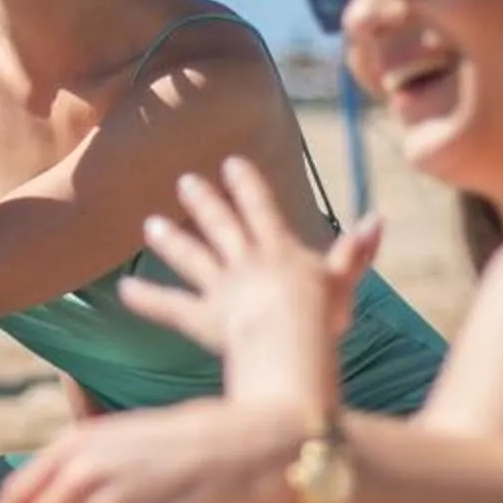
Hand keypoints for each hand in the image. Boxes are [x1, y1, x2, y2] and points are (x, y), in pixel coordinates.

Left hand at [118, 156, 379, 416]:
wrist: (288, 340)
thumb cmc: (321, 315)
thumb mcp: (344, 280)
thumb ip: (357, 251)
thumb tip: (378, 218)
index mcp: (279, 250)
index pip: (262, 209)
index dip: (247, 185)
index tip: (231, 162)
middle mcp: (245, 263)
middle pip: (222, 226)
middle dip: (205, 202)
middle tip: (185, 180)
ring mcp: (221, 289)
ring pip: (193, 258)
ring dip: (172, 241)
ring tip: (150, 225)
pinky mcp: (202, 319)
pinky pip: (171, 307)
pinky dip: (147, 298)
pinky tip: (124, 288)